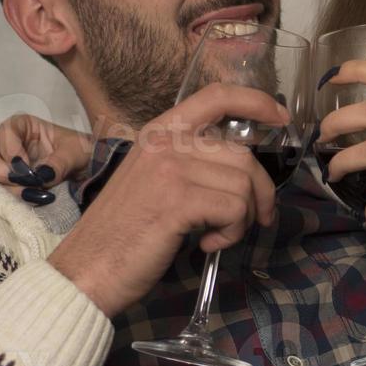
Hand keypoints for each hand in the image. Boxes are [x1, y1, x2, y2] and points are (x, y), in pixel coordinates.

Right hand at [0, 114, 93, 193]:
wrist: (89, 171)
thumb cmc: (82, 153)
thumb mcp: (75, 153)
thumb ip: (59, 162)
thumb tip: (41, 176)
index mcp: (22, 126)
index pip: (3, 132)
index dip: (10, 151)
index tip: (26, 169)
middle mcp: (6, 145)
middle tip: (19, 184)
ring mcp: (1, 166)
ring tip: (27, 195)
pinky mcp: (4, 186)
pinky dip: (1, 199)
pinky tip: (24, 201)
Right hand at [45, 85, 289, 317]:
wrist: (85, 270)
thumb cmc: (121, 233)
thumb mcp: (153, 182)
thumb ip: (188, 164)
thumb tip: (241, 172)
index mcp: (158, 132)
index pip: (216, 96)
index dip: (256, 102)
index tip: (280, 118)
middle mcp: (164, 142)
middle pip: (242, 155)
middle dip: (261, 192)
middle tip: (257, 220)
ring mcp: (170, 168)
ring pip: (242, 186)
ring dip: (241, 219)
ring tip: (215, 235)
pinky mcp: (178, 200)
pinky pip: (234, 210)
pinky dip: (230, 233)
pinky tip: (207, 244)